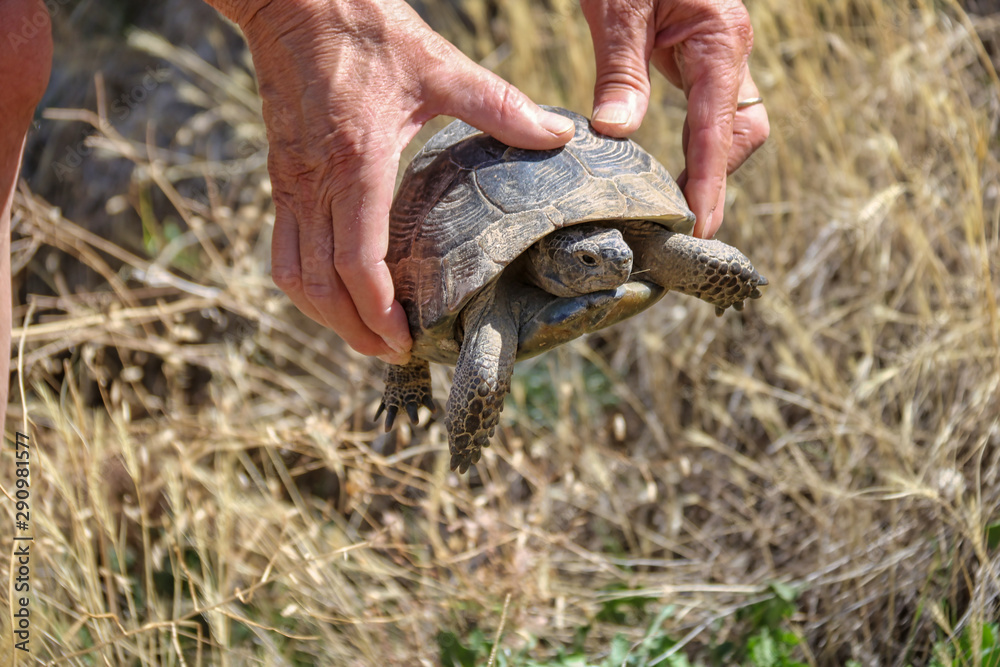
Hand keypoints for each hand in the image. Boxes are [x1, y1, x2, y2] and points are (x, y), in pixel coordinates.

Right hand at [216, 0, 574, 362]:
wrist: (293, 1)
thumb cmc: (366, 30)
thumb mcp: (439, 66)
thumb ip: (499, 106)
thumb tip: (558, 135)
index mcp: (356, 164)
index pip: (357, 263)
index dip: (378, 311)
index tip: (404, 339)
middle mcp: (315, 184)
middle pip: (323, 286)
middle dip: (355, 331)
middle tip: (392, 354)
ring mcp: (290, 184)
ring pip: (294, 276)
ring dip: (325, 316)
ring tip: (363, 336)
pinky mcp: (280, 178)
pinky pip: (281, 250)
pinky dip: (303, 286)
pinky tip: (331, 295)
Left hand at [581, 0, 769, 238]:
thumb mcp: (617, 5)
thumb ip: (620, 69)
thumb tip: (616, 134)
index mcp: (720, 37)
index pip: (720, 128)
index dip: (711, 182)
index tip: (700, 227)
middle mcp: (729, 48)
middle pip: (742, 131)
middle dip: (718, 177)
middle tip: (684, 225)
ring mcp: (719, 51)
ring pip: (731, 121)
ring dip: (710, 162)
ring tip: (677, 206)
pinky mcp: (699, 52)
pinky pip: (711, 107)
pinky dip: (697, 141)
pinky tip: (670, 165)